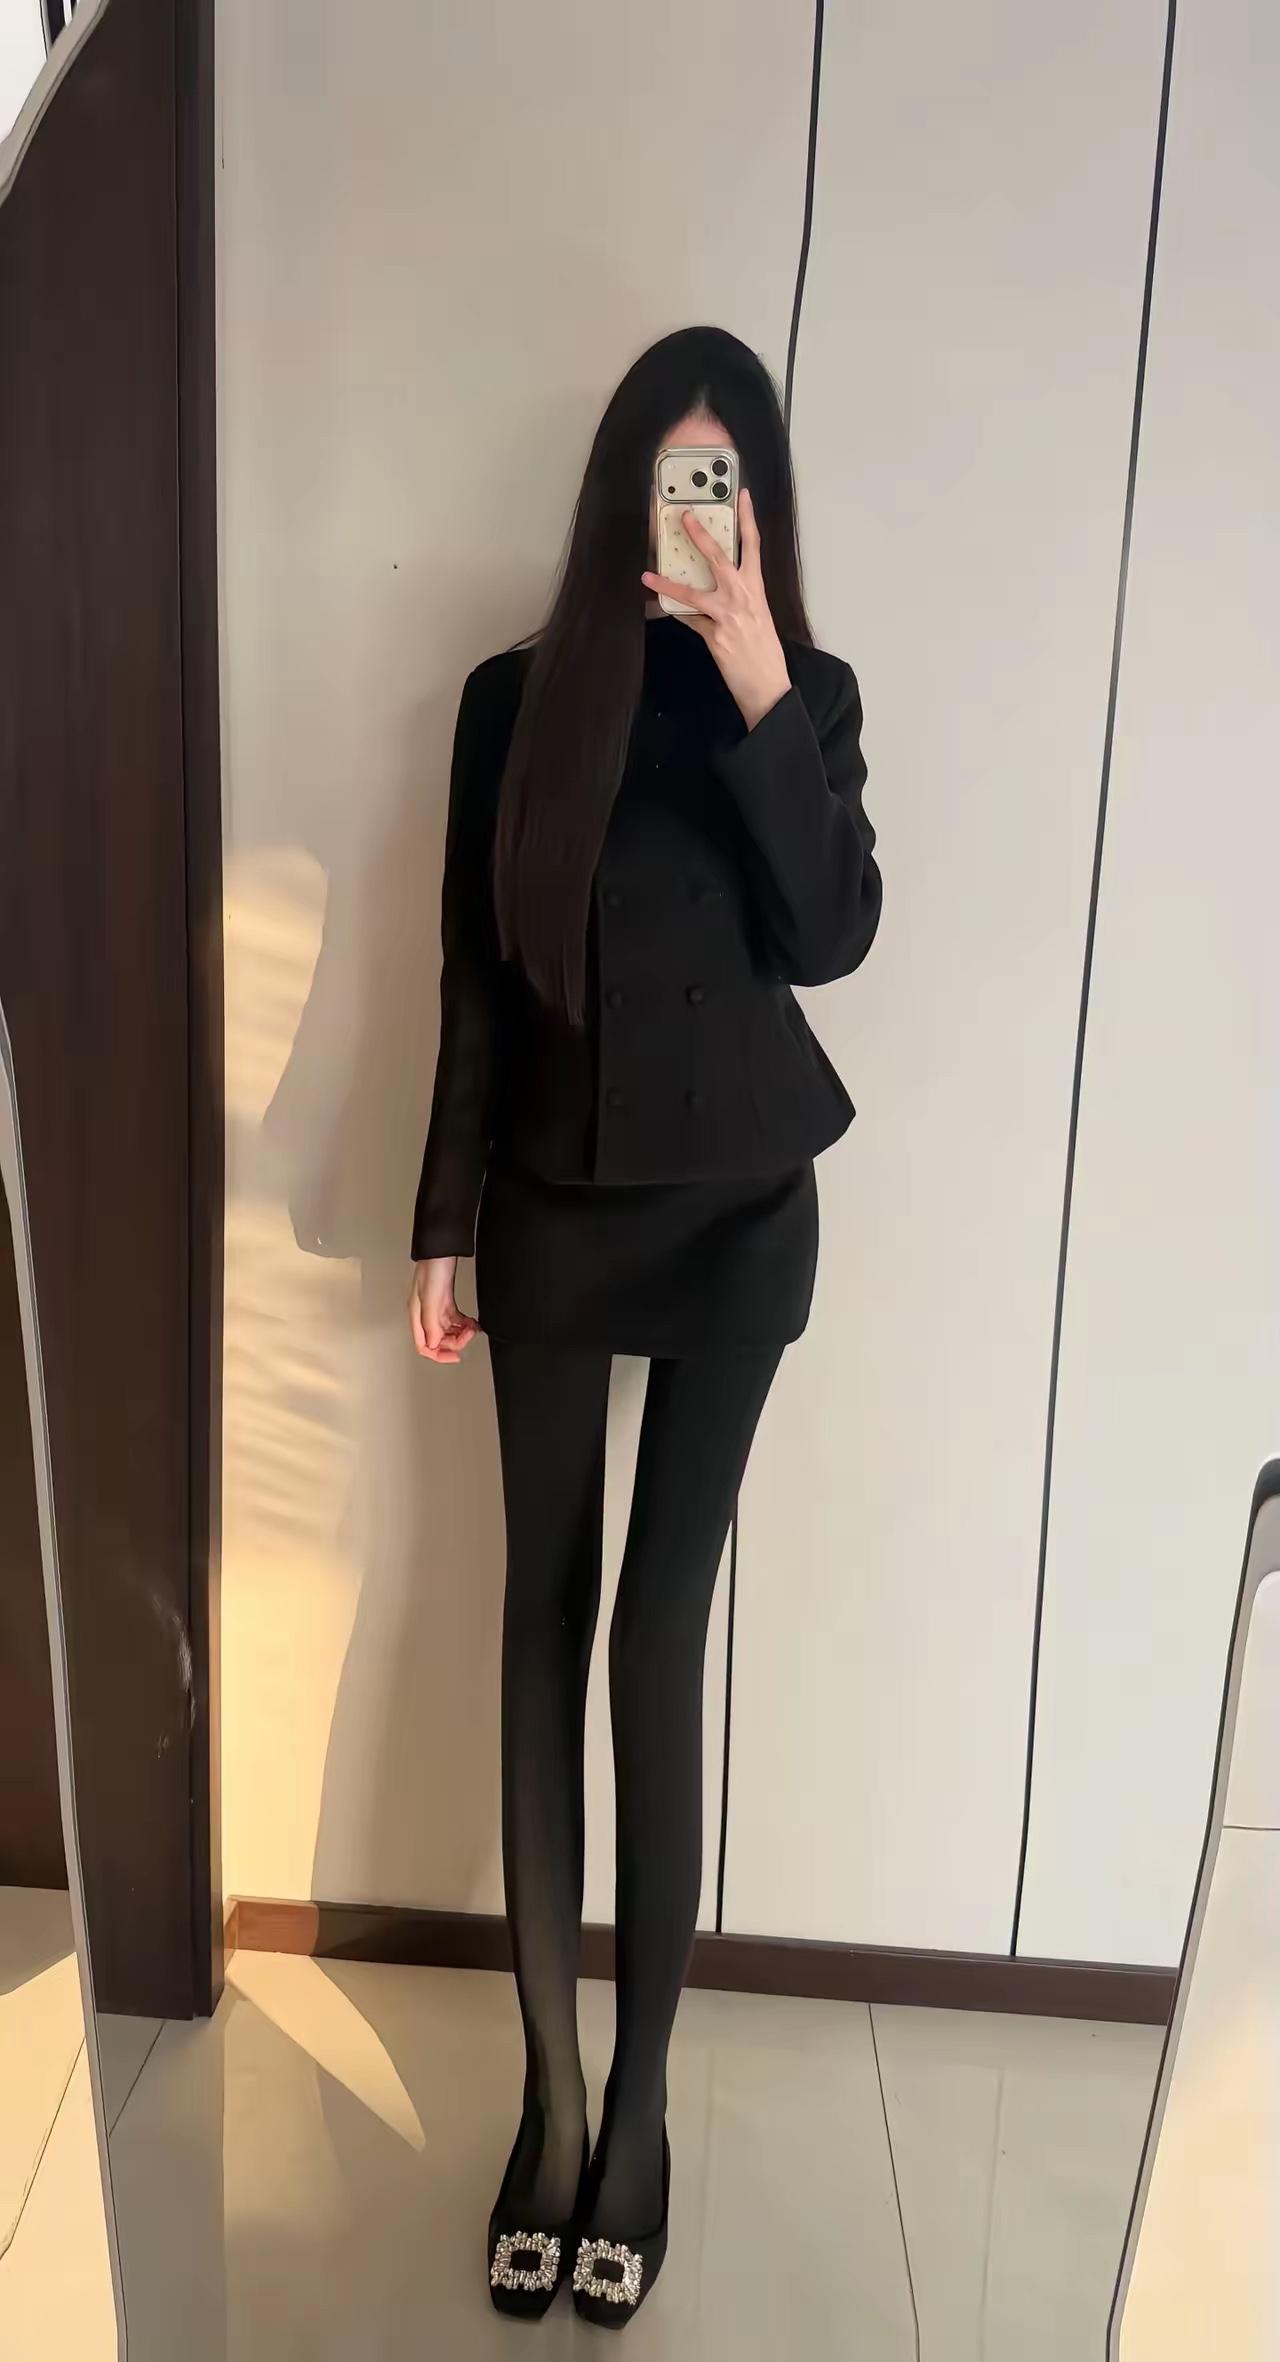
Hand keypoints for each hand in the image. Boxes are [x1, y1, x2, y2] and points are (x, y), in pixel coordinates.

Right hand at [408, 1256, 477, 1363]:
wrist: (441, 1249)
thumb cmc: (432, 1268)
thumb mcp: (431, 1298)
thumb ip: (430, 1323)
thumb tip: (434, 1344)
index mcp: (417, 1316)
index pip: (424, 1346)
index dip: (439, 1355)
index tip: (455, 1357)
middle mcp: (425, 1315)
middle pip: (439, 1340)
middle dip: (456, 1341)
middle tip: (469, 1335)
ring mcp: (436, 1308)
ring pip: (449, 1331)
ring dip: (462, 1333)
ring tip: (472, 1328)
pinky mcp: (446, 1301)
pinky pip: (456, 1320)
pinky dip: (464, 1324)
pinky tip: (471, 1323)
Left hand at [642, 485, 790, 730]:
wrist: (768, 685)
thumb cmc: (764, 651)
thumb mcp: (758, 616)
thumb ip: (741, 596)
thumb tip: (720, 585)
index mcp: (757, 589)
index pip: (753, 546)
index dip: (748, 519)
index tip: (742, 496)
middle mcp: (743, 597)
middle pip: (719, 558)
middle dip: (700, 535)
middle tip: (683, 516)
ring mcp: (728, 617)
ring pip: (693, 592)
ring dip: (667, 584)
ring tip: (648, 576)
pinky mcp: (714, 637)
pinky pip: (689, 620)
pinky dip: (674, 614)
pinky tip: (659, 608)